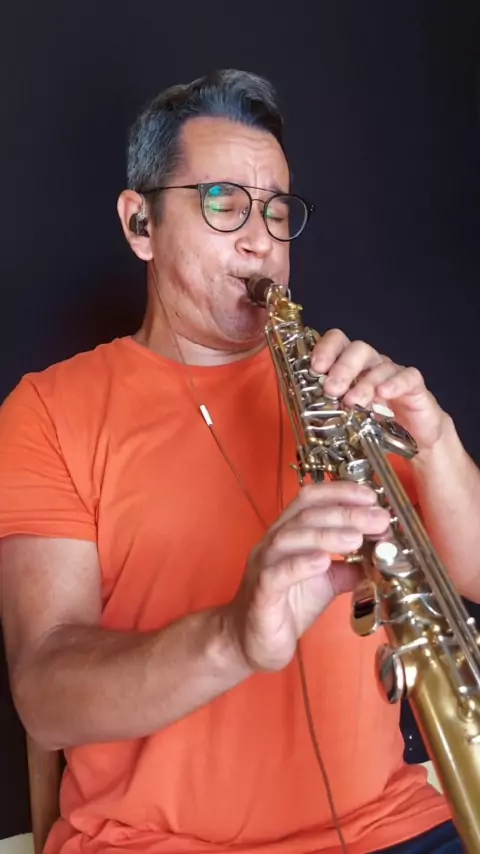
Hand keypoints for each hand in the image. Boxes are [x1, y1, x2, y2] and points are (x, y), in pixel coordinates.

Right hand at [225, 482, 389, 671]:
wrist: (252, 642)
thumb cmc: (287, 606)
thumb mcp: (327, 582)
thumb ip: (351, 567)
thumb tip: (383, 555)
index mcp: (288, 534)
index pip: (310, 499)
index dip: (340, 492)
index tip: (371, 496)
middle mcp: (273, 543)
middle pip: (306, 515)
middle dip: (346, 514)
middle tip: (378, 520)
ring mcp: (263, 566)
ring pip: (290, 539)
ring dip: (326, 535)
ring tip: (357, 538)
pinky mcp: (260, 593)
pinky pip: (276, 573)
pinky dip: (300, 565)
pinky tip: (323, 562)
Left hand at [310, 329, 448, 451]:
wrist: (415, 440)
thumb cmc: (376, 424)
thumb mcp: (346, 416)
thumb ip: (328, 407)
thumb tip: (303, 410)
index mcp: (351, 367)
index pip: (338, 342)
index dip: (326, 349)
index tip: (316, 367)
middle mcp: (371, 365)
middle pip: (358, 349)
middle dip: (343, 367)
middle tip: (332, 389)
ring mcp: (393, 373)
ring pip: (380, 365)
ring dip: (365, 383)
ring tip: (353, 402)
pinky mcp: (414, 387)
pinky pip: (407, 377)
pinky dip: (395, 384)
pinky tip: (384, 394)